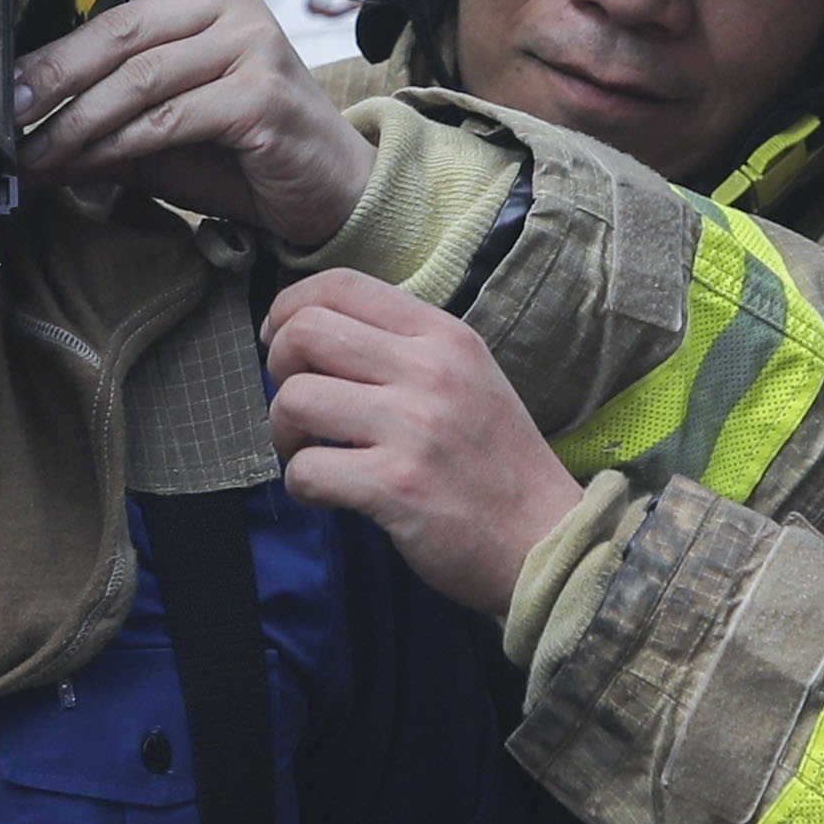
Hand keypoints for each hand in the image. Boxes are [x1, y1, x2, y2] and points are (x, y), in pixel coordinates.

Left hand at [12, 0, 379, 250]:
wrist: (330, 190)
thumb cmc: (249, 155)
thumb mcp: (162, 134)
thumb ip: (104, 125)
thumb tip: (28, 136)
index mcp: (202, 3)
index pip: (111, 21)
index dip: (51, 58)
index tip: (5, 95)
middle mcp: (230, 10)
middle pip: (119, 39)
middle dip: (54, 82)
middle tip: (8, 118)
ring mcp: (253, 47)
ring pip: (141, 80)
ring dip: (78, 123)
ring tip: (38, 153)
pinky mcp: (262, 95)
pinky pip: (171, 118)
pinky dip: (120, 144)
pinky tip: (86, 163)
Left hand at [264, 268, 586, 619]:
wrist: (547, 539)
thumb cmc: (496, 464)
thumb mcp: (467, 378)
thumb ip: (404, 349)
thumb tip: (317, 334)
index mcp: (443, 336)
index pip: (342, 284)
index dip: (289, 307)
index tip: (279, 340)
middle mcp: (430, 370)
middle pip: (305, 332)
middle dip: (277, 367)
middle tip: (296, 404)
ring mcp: (414, 427)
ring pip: (295, 399)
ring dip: (284, 431)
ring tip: (311, 452)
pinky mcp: (397, 485)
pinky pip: (307, 469)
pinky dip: (302, 484)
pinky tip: (329, 493)